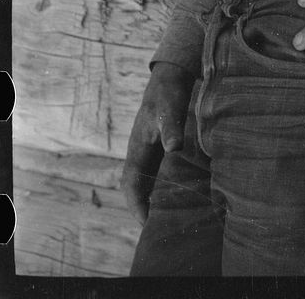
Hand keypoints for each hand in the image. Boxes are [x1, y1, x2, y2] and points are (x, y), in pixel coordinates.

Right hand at [120, 61, 194, 224]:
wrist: (169, 76)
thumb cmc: (168, 93)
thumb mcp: (170, 109)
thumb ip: (171, 127)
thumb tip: (173, 147)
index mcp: (137, 147)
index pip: (131, 183)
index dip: (135, 204)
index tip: (145, 222)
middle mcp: (139, 150)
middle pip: (135, 185)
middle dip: (140, 206)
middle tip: (153, 227)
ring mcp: (147, 147)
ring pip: (143, 179)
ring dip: (148, 197)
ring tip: (161, 217)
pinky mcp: (157, 144)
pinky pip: (153, 171)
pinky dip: (157, 184)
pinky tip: (170, 191)